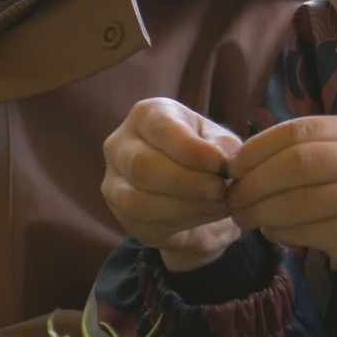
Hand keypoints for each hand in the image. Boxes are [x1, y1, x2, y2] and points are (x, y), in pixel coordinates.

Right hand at [101, 98, 245, 270]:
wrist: (190, 187)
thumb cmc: (204, 154)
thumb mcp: (220, 143)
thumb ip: (223, 148)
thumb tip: (221, 161)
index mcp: (146, 115)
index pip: (160, 129)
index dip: (190, 150)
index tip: (220, 165)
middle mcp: (120, 144)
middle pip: (142, 165)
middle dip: (186, 182)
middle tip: (220, 191)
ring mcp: (113, 179)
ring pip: (137, 199)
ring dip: (183, 206)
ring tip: (217, 205)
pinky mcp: (118, 211)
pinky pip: (142, 221)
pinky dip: (179, 221)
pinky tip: (204, 216)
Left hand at [225, 116, 336, 271]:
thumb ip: (302, 150)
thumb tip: (239, 163)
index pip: (299, 130)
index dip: (257, 147)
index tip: (232, 166)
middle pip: (297, 164)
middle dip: (254, 182)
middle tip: (232, 197)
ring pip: (299, 201)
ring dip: (261, 211)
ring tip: (243, 217)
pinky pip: (308, 231)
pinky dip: (280, 232)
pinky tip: (271, 231)